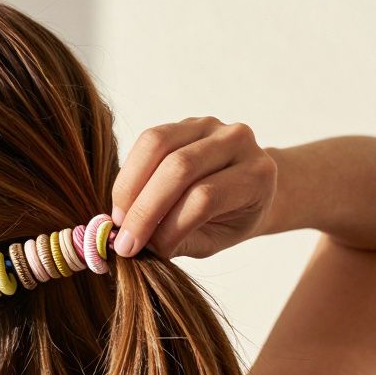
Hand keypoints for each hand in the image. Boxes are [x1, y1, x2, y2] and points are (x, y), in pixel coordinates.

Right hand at [110, 116, 277, 258]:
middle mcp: (237, 141)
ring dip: (129, 187)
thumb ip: (180, 242)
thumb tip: (136, 246)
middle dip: (143, 207)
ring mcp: (210, 126)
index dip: (167, 227)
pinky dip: (130, 172)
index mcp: (256, 176)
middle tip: (122, 240)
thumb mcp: (214, 240)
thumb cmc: (230, 219)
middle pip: (179, 167)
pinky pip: (148, 140)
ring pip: (157, 145)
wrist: (247, 189)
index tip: (141, 251)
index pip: (204, 198)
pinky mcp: (184, 123)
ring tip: (119, 218)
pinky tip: (124, 199)